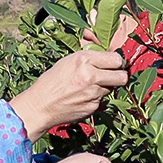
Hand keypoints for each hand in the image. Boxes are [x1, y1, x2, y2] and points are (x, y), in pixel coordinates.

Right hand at [9, 51, 127, 141]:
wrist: (40, 106)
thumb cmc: (51, 82)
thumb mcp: (67, 61)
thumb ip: (89, 58)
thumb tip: (109, 56)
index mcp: (84, 59)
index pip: (116, 59)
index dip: (117, 62)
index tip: (114, 63)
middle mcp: (91, 75)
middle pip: (122, 76)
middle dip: (119, 75)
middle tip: (112, 75)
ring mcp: (93, 93)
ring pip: (113, 88)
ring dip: (106, 86)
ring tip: (91, 86)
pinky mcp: (93, 107)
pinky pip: (102, 99)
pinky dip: (96, 97)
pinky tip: (83, 96)